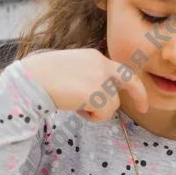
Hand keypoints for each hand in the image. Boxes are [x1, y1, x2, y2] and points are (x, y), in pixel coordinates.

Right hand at [20, 48, 148, 121]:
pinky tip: (76, 109)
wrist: (31, 81)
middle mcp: (101, 64)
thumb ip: (88, 77)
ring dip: (97, 111)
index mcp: (94, 57)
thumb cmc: (43, 78)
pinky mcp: (96, 93)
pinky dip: (93, 117)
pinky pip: (104, 113)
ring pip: (112, 104)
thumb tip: (99, 96)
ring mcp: (100, 78)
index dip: (131, 84)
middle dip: (140, 94)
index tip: (140, 97)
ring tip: (76, 105)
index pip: (119, 70)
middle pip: (128, 81)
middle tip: (144, 108)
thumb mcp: (71, 71)